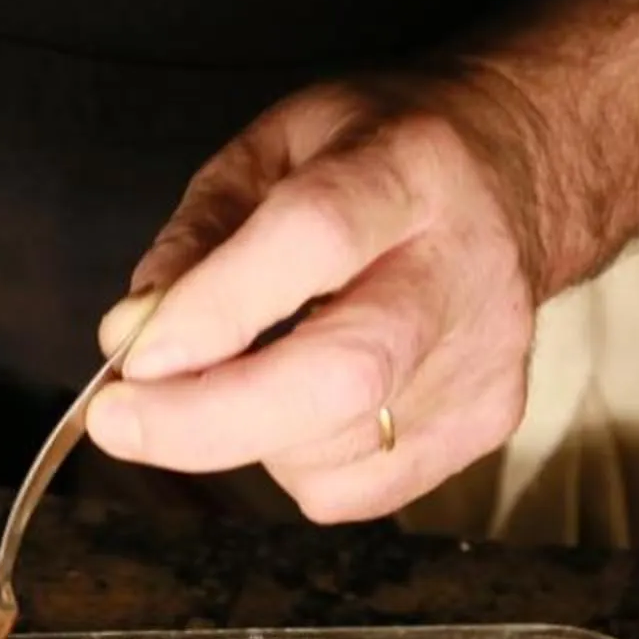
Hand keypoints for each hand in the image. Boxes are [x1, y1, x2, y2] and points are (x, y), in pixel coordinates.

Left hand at [85, 75, 550, 524]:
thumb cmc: (377, 159)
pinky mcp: (489, 424)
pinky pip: (356, 490)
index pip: (316, 240)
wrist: (520, 177)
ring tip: (242, 373)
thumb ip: (196, 237)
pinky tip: (303, 405)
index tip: (132, 359)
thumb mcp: (274, 149)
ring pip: (332, 449)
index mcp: (407, 171)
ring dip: (243, 434)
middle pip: (342, 373)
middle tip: (118, 423)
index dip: (217, 309)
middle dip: (209, 419)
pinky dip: (296, 463)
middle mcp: (462, 270)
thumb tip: (130, 334)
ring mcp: (485, 359)